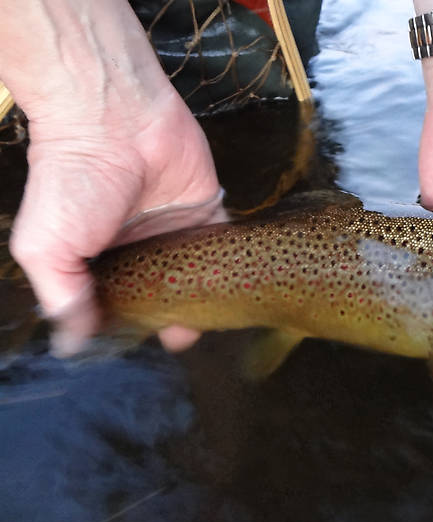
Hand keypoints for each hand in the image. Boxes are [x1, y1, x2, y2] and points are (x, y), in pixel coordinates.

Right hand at [2, 1, 223, 355]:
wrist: (115, 119)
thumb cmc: (72, 182)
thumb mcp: (46, 248)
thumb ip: (64, 297)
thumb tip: (72, 343)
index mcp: (98, 260)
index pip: (119, 304)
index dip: (131, 327)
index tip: (143, 343)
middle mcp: (138, 249)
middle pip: (162, 295)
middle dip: (172, 319)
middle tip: (181, 336)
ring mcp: (175, 232)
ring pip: (197, 278)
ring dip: (206, 301)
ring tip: (211, 321)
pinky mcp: (208, 214)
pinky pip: (225, 249)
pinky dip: (233, 269)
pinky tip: (239, 292)